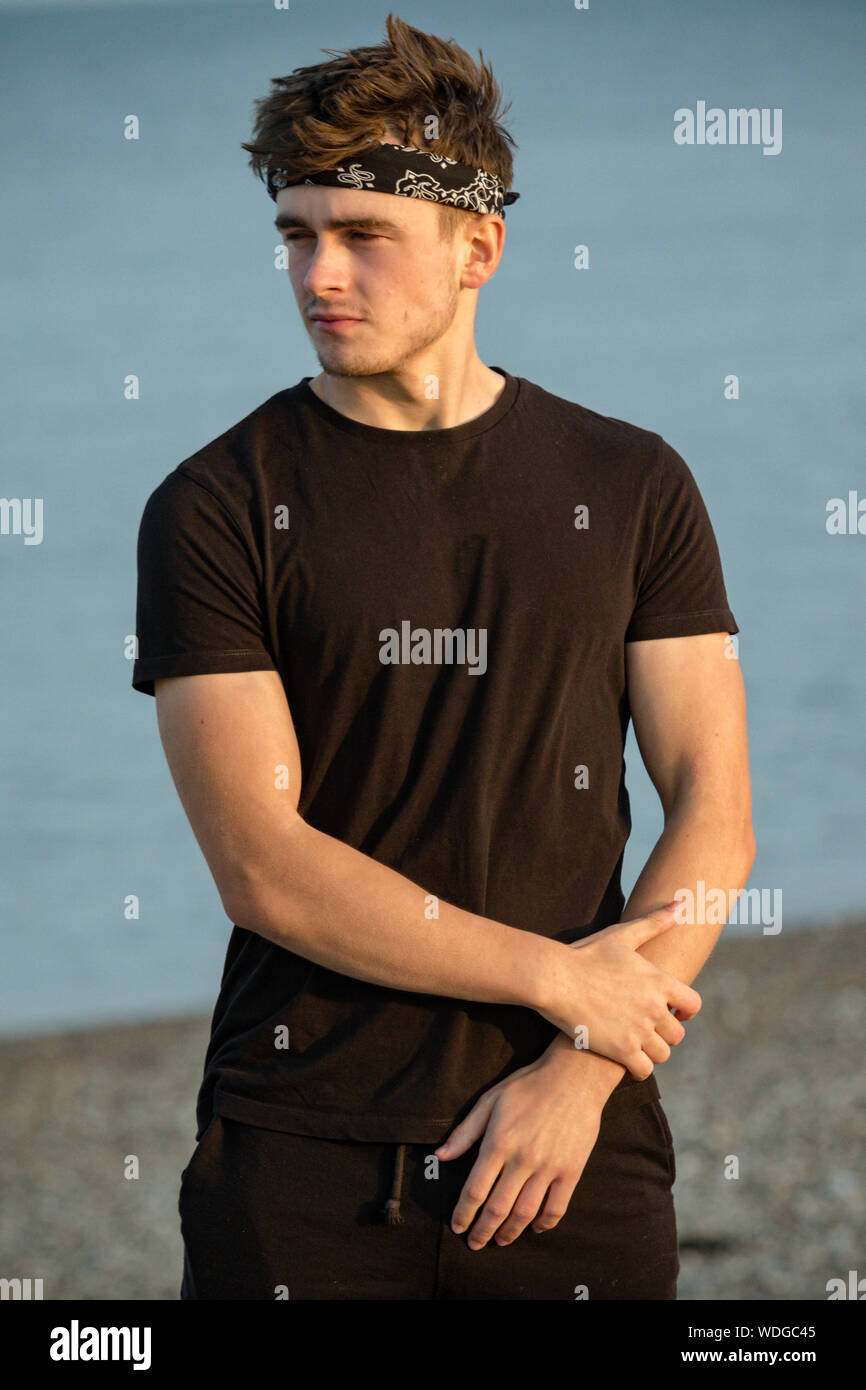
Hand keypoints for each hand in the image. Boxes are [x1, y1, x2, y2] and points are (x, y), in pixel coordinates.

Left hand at [434, 1050, 610, 1250]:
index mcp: (498, 1142)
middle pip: (497, 1209)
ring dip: (509, 1233)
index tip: (458, 1226)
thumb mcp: (490, 1101)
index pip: (475, 1190)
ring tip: (500, 1240)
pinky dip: (543, 1224)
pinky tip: (534, 1227)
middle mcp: (522, 1159)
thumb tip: (440, 1156)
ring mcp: (549, 1167)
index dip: (463, 1214)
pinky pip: (556, 1208)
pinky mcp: (571, 1171)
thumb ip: (465, 1132)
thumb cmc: (528, 1085)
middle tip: (475, 1243)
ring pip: (525, 1214)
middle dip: (482, 1231)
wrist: (574, 1077)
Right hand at [539, 903, 700, 1078]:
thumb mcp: (622, 935)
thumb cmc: (587, 954)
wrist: (555, 978)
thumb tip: (682, 904)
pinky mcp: (621, 1050)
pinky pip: (644, 1070)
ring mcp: (640, 1031)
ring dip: (651, 1051)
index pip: (693, 1005)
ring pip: (662, 1054)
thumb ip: (655, 922)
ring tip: (635, 1044)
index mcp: (660, 982)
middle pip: (677, 1034)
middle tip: (646, 1029)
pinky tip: (625, 1059)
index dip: (685, 1012)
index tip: (676, 1014)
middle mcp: (656, 1008)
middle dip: (664, 1033)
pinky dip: (638, 1068)